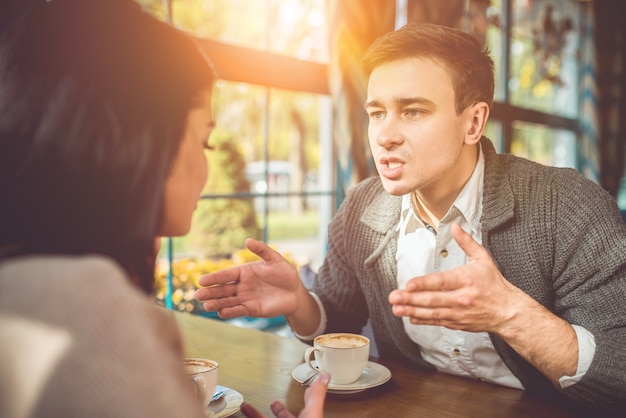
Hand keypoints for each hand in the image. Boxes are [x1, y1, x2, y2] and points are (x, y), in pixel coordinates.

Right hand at [194, 238, 304, 318]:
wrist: (295, 292)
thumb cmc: (285, 273)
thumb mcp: (275, 259)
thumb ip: (262, 250)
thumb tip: (248, 240)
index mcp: (244, 272)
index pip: (226, 275)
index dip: (214, 278)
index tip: (202, 281)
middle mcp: (242, 285)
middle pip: (223, 289)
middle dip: (210, 292)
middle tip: (197, 295)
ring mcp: (245, 298)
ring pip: (227, 301)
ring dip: (216, 303)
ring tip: (206, 306)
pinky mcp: (251, 309)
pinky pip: (238, 310)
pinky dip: (230, 312)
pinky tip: (221, 312)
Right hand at [240, 373, 329, 417]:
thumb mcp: (312, 415)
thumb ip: (316, 397)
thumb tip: (326, 377)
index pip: (309, 407)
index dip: (308, 397)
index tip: (306, 387)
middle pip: (288, 417)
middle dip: (281, 411)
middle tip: (275, 402)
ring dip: (257, 414)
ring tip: (248, 407)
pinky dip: (251, 414)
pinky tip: (243, 409)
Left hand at [388, 223, 524, 333]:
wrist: (508, 311)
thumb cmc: (494, 284)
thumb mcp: (483, 258)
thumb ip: (466, 242)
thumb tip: (454, 225)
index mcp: (467, 279)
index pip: (442, 282)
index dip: (424, 284)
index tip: (409, 285)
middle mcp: (462, 298)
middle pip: (433, 299)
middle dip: (411, 299)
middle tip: (394, 297)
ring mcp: (459, 313)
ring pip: (433, 313)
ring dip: (412, 311)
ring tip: (396, 308)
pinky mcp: (458, 323)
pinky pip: (437, 322)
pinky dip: (423, 321)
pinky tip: (410, 317)